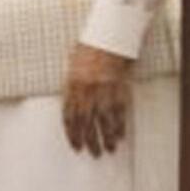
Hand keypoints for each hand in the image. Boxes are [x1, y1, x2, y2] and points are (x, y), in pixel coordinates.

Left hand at [62, 42, 131, 157]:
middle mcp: (86, 90)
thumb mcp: (72, 66)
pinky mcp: (118, 90)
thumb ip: (71, 86)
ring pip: (103, 122)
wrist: (108, 38)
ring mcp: (103, 91)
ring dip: (106, 138)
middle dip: (89, 140)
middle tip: (92, 152)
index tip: (75, 145)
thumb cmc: (89, 49)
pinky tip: (119, 136)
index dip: (72, 133)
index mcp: (71, 85)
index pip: (69, 116)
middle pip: (86, 123)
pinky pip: (118, 113)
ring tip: (108, 149)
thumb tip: (71, 106)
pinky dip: (119, 126)